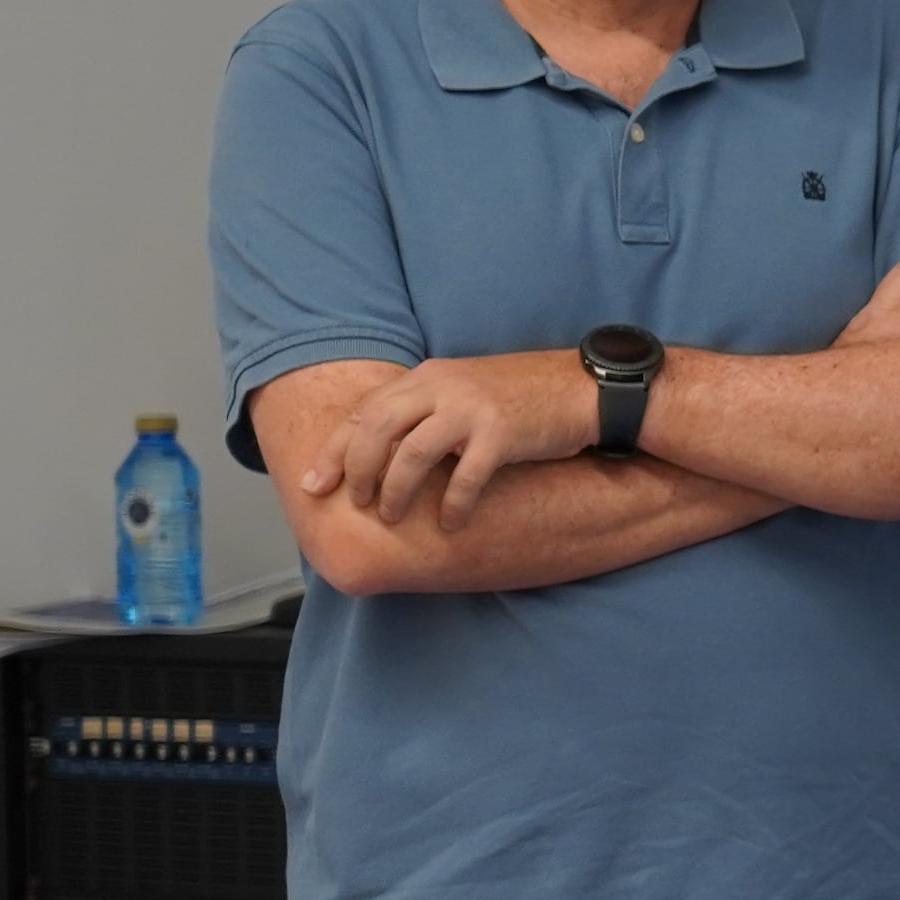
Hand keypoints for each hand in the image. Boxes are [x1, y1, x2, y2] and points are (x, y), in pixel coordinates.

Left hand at [301, 350, 600, 527]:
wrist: (585, 389)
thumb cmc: (526, 396)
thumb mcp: (466, 389)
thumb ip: (427, 408)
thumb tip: (387, 445)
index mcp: (428, 377)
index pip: (365, 411)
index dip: (333, 449)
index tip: (314, 483)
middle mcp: (442, 387)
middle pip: (376, 429)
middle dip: (355, 470)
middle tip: (353, 501)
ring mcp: (472, 409)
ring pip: (411, 453)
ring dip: (394, 490)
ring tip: (389, 516)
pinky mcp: (502, 433)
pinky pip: (465, 477)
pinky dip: (453, 504)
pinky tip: (450, 522)